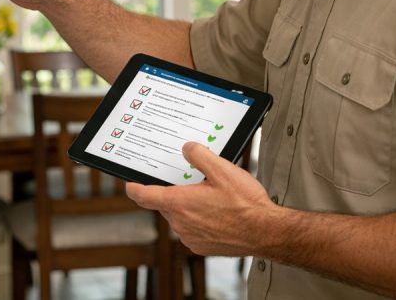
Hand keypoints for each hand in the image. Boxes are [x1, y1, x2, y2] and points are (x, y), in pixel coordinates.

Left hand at [126, 141, 273, 256]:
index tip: (129, 185)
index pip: (145, 196)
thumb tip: (187, 149)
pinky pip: (192, 229)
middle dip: (176, 192)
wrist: (266, 232)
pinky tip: (218, 213)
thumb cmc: (245, 204)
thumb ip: (199, 155)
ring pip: (180, 216)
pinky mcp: (201, 247)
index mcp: (180, 203)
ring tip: (213, 199)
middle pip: (166, 204)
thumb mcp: (222, 169)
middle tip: (196, 183)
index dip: (134, 188)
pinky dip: (199, 220)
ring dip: (189, 206)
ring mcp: (190, 237)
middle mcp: (180, 223)